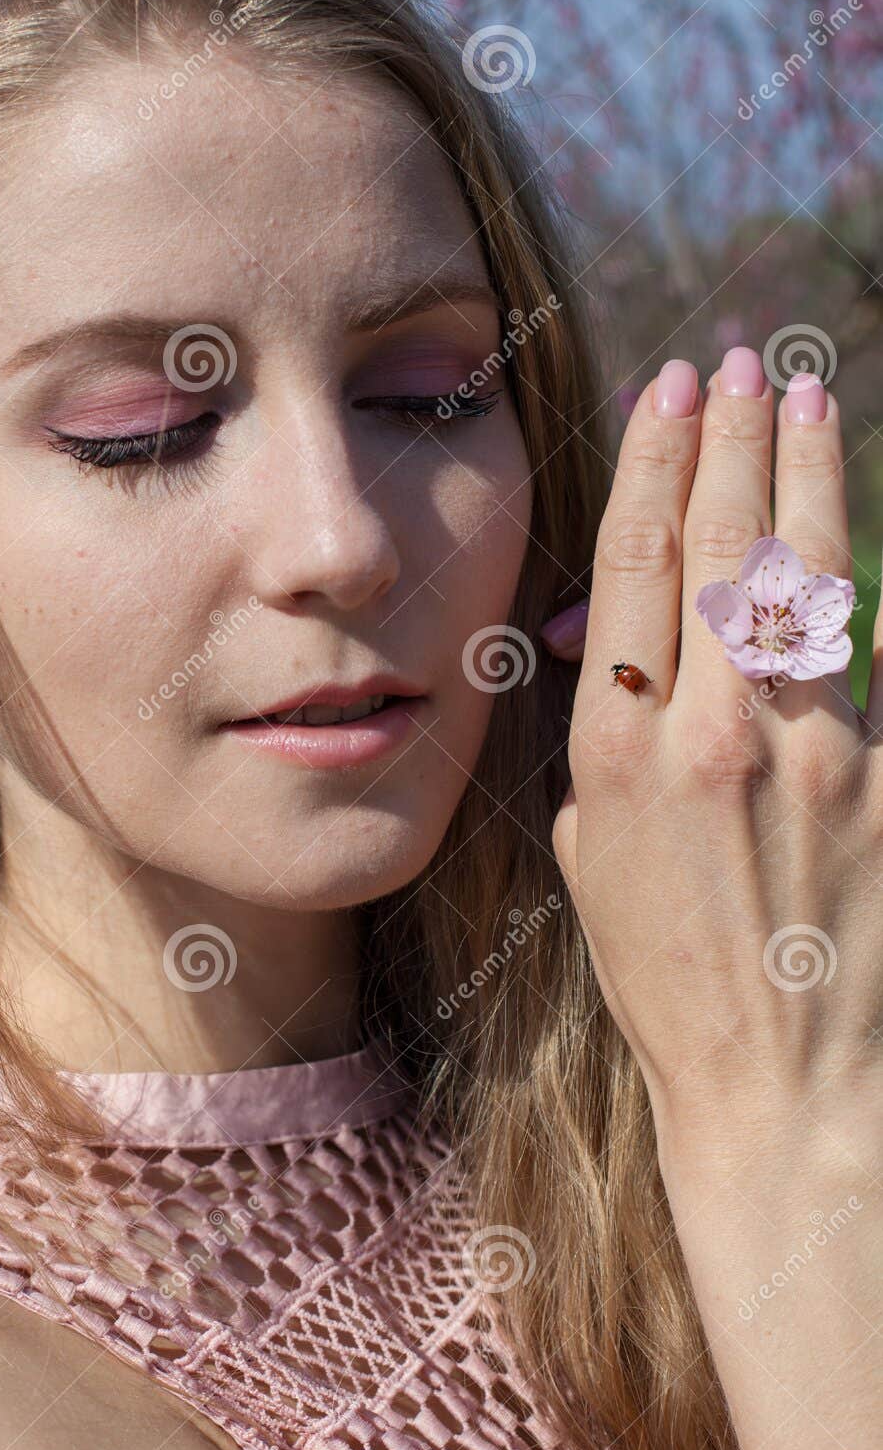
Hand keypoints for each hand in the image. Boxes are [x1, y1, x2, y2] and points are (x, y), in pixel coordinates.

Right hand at [544, 350, 881, 1168]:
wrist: (782, 1085)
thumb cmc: (668, 985)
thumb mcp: (593, 868)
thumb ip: (603, 759)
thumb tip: (621, 676)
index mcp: (619, 758)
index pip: (634, 570)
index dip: (653, 466)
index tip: (670, 393)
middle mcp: (711, 737)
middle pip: (718, 548)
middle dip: (729, 440)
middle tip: (737, 365)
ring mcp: (809, 754)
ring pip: (803, 577)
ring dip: (803, 475)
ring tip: (802, 395)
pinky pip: (866, 661)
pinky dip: (854, 591)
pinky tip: (850, 539)